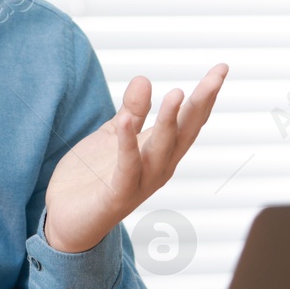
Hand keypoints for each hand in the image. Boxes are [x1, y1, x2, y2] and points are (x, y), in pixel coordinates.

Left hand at [43, 64, 228, 253]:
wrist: (68, 220)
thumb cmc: (93, 177)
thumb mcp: (115, 135)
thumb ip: (132, 111)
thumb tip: (144, 78)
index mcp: (160, 152)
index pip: (189, 120)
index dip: (206, 95)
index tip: (221, 68)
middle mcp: (158, 168)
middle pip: (185, 132)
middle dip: (201, 104)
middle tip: (216, 76)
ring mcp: (141, 183)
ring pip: (162, 150)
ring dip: (170, 122)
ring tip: (177, 93)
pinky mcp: (117, 195)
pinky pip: (126, 168)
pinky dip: (127, 144)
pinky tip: (126, 121)